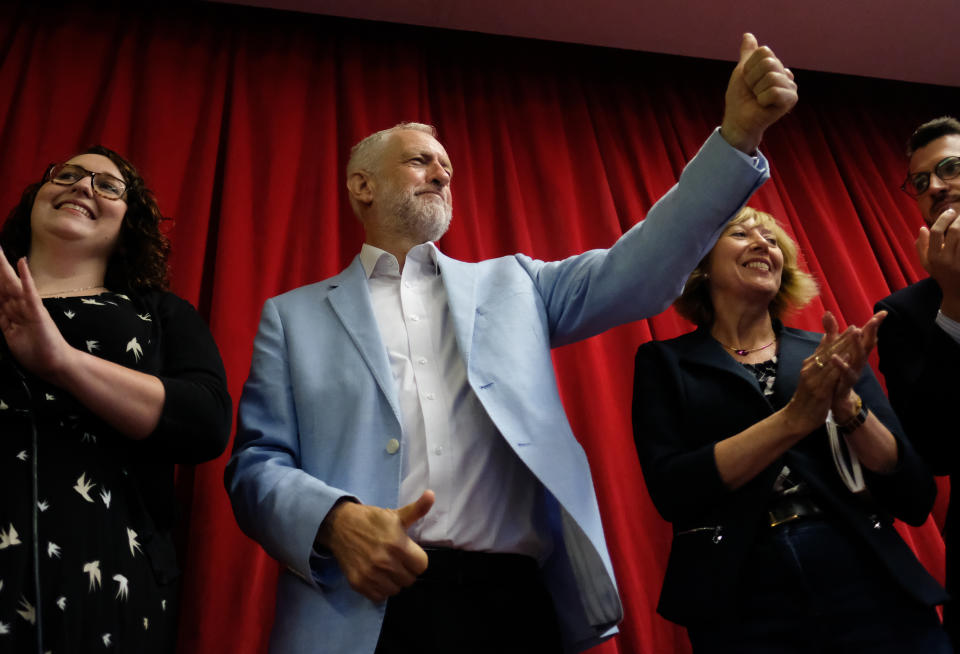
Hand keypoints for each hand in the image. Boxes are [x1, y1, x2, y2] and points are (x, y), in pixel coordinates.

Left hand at [0, 252, 76, 381]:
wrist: (54, 364)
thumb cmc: (36, 353)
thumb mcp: (11, 336)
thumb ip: (4, 321)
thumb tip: (0, 307)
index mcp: (11, 312)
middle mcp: (19, 306)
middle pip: (2, 283)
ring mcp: (29, 307)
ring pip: (11, 284)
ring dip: (4, 267)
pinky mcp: (38, 312)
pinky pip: (29, 292)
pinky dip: (26, 278)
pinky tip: (22, 263)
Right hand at [319, 490, 434, 602]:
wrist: (339, 525)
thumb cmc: (371, 520)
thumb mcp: (396, 514)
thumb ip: (417, 509)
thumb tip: (432, 494)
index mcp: (397, 544)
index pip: (421, 566)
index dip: (417, 559)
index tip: (409, 554)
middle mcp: (385, 562)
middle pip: (410, 579)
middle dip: (406, 570)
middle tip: (397, 560)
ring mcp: (371, 574)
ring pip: (395, 590)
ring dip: (393, 581)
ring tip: (386, 568)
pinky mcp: (358, 583)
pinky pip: (379, 596)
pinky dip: (379, 589)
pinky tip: (376, 575)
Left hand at [721, 33, 797, 154]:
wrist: (738, 120)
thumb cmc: (739, 98)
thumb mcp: (742, 72)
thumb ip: (747, 54)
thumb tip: (747, 35)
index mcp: (775, 65)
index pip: (764, 51)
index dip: (749, 66)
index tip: (747, 79)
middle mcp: (785, 73)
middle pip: (769, 62)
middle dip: (753, 78)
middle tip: (752, 90)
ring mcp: (790, 86)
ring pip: (772, 76)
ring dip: (757, 90)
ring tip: (757, 98)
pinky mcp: (792, 99)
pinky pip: (775, 91)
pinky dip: (763, 99)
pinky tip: (764, 105)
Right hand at [783, 321, 844, 434]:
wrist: (796, 418)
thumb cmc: (806, 399)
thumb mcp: (810, 378)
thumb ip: (817, 363)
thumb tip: (824, 349)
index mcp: (808, 366)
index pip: (825, 349)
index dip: (838, 338)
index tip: (852, 327)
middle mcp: (809, 369)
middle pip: (828, 351)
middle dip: (843, 339)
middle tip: (856, 327)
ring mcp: (814, 379)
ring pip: (830, 360)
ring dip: (844, 347)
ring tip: (855, 338)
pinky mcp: (820, 390)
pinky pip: (832, 375)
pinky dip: (841, 364)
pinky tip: (850, 356)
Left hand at [820, 311, 882, 419]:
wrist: (836, 397)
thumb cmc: (838, 371)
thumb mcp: (834, 349)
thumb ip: (832, 332)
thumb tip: (828, 312)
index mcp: (856, 352)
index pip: (866, 336)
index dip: (874, 325)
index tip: (883, 312)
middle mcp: (858, 360)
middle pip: (867, 344)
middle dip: (871, 332)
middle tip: (874, 320)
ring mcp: (854, 371)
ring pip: (858, 357)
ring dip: (857, 344)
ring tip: (856, 331)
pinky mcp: (845, 382)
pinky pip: (844, 372)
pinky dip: (840, 364)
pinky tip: (835, 357)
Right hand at [916, 208, 959, 320]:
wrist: (956, 294)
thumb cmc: (941, 275)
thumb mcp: (926, 263)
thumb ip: (922, 246)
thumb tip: (922, 228)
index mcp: (933, 258)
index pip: (936, 232)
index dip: (943, 219)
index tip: (950, 212)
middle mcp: (946, 260)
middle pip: (955, 232)